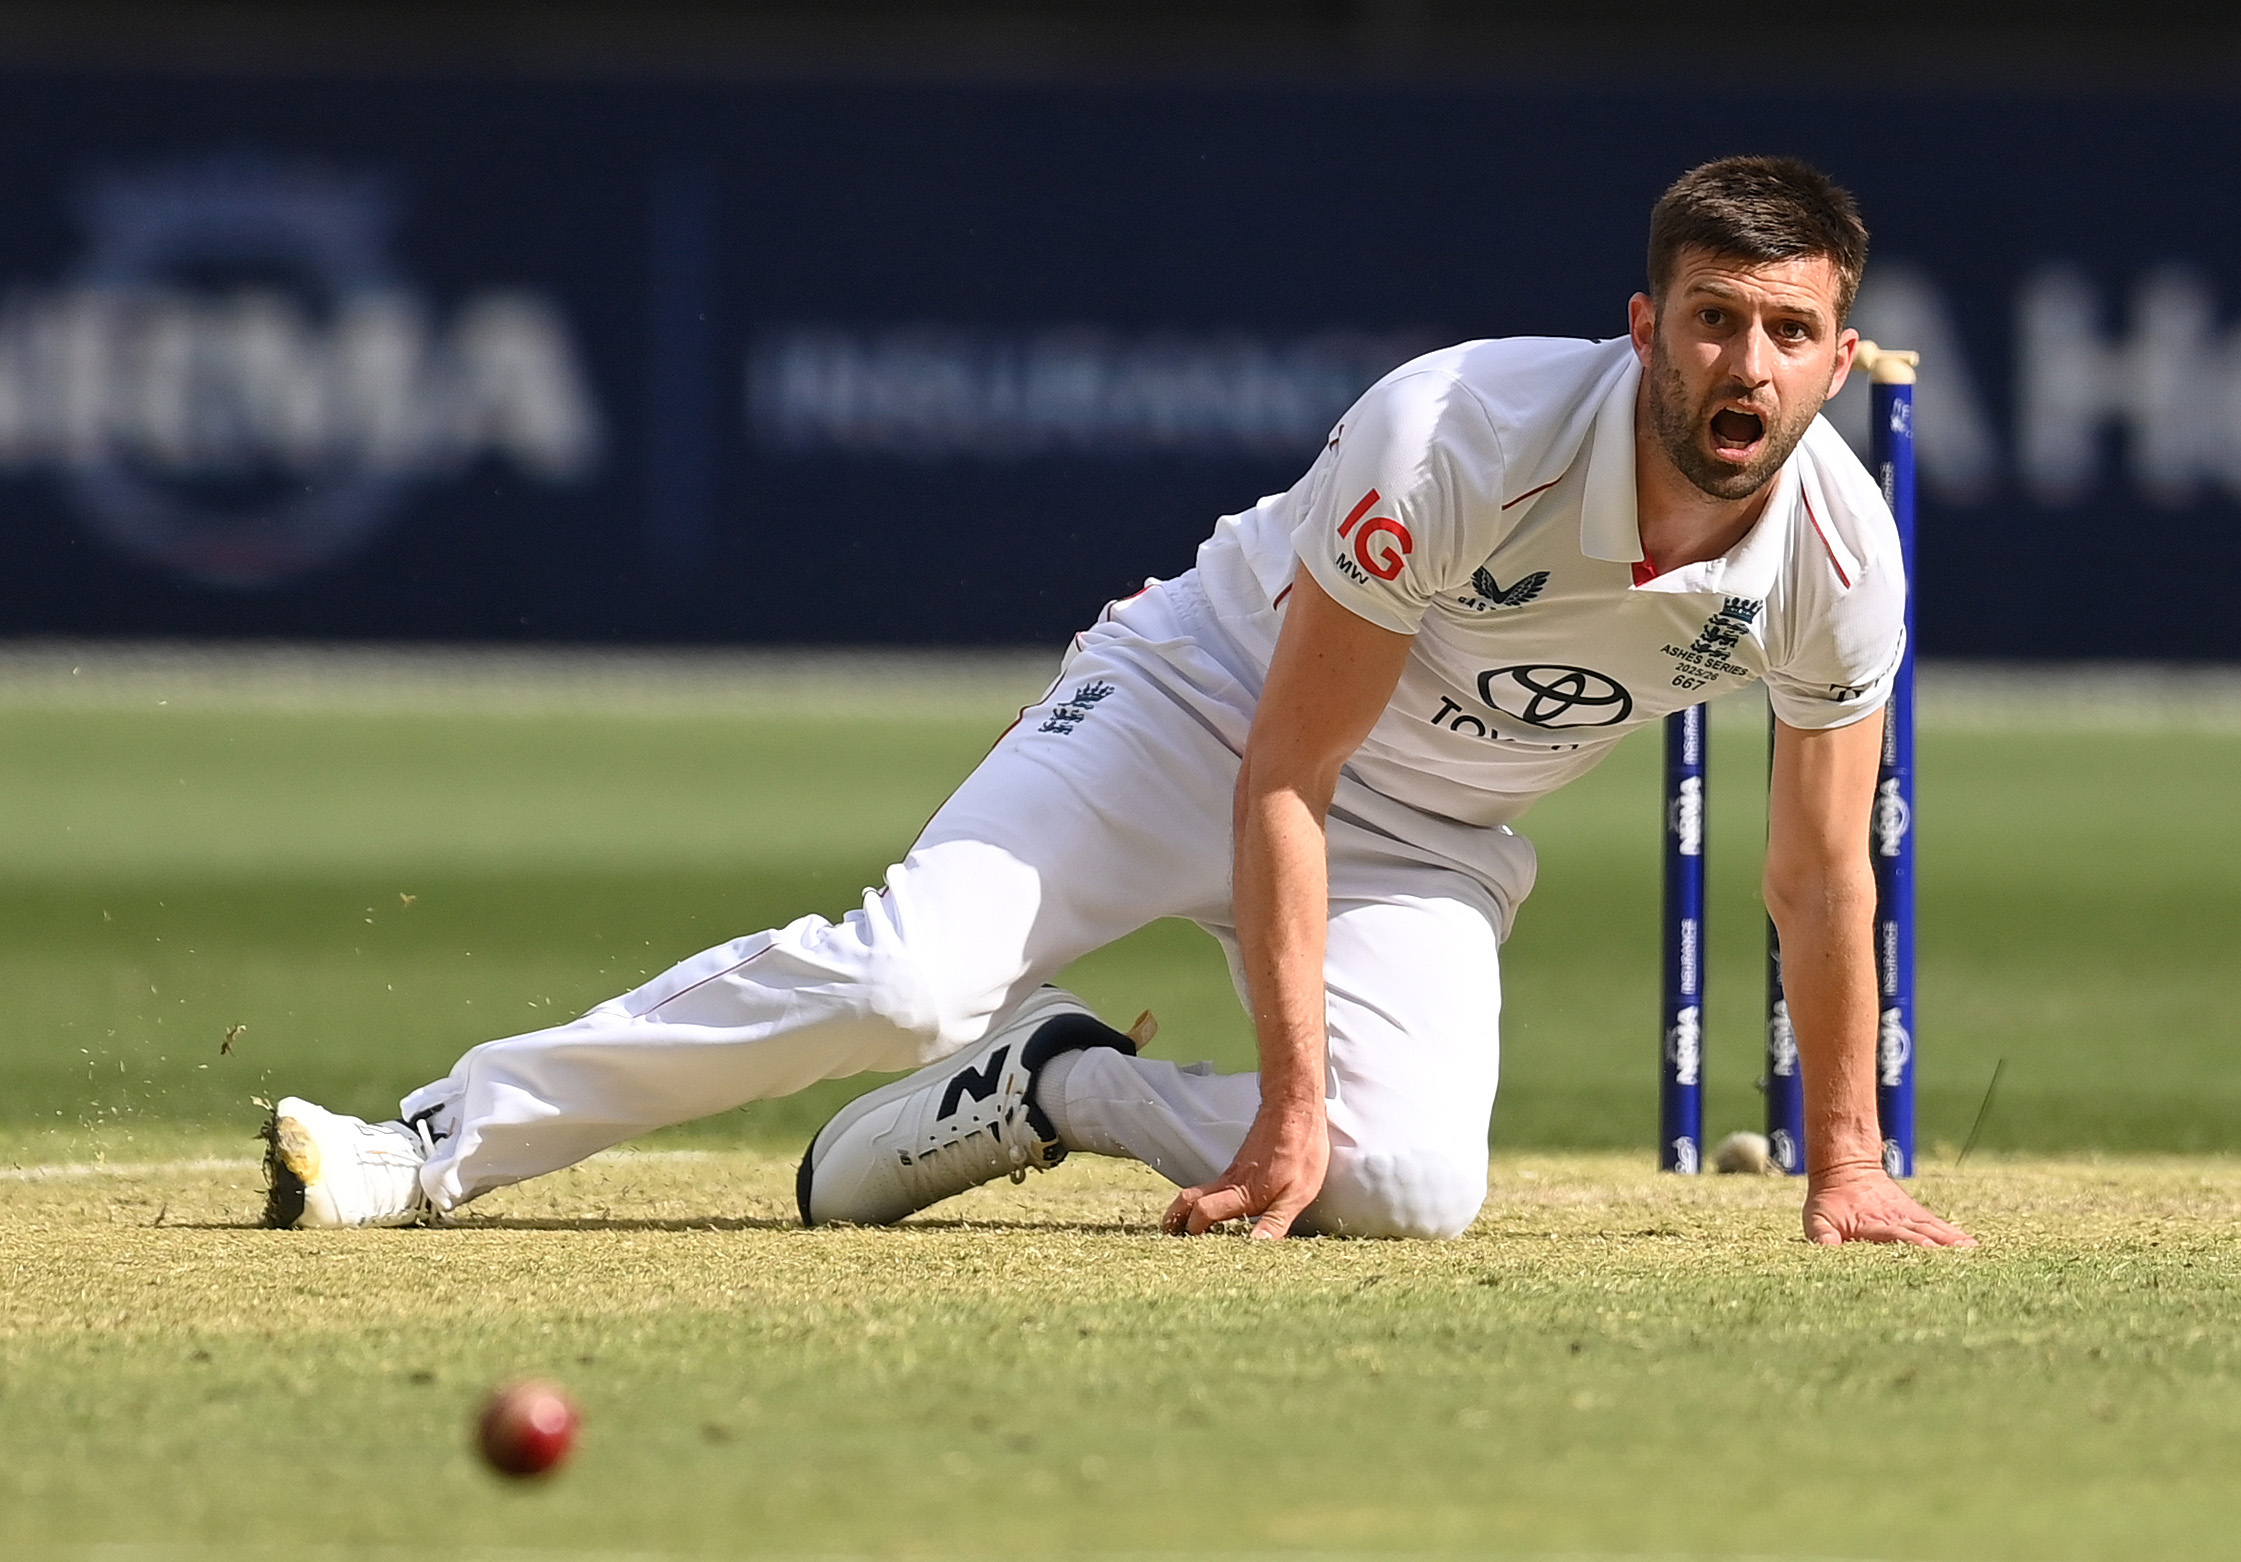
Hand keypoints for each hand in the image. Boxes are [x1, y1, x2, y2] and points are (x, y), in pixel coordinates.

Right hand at [1163, 1094, 1328, 1239]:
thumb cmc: (1301, 1149)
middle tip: (1167, 1238)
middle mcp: (1229, 1182)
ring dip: (1183, 1210)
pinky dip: (1200, 1200)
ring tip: (1181, 1230)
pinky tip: (1210, 1211)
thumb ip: (1276, 1222)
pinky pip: (1209, 1185)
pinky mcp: (1237, 1165)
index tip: (1192, 1250)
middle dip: (1173, 1220)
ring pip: (1195, 1191)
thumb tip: (1256, 1247)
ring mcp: (1230, 1172)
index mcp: (1242, 1192)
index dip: (1193, 1232)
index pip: (1202, 1213)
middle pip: (1186, 1200)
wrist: (1294, 1108)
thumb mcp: (1298, 1193)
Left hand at [1803, 1163, 1974, 1246]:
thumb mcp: (1816, 1218)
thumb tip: (1827, 1249)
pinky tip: (1972, 1246)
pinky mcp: (1917, 1215)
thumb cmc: (1828, 1201)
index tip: (1929, 1247)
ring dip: (1951, 1241)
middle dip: (1939, 1246)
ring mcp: (1908, 1216)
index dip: (1911, 1241)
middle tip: (1961, 1259)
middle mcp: (1895, 1220)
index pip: (1894, 1234)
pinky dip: (1954, 1235)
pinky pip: (1939, 1226)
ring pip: (1934, 1229)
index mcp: (1871, 1224)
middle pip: (1920, 1233)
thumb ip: (1821, 1235)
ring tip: (1972, 1253)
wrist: (1845, 1167)